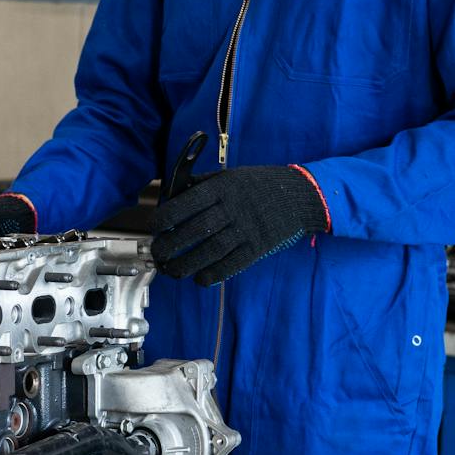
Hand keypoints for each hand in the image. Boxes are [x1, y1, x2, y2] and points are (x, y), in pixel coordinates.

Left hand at [152, 165, 327, 286]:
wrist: (299, 195)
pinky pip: (232, 264)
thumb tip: (172, 195)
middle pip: (195, 230)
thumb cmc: (259, 185)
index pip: (187, 204)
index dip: (166, 218)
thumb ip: (202, 185)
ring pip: (210, 251)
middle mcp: (233, 208)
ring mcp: (247, 229)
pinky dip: (213, 274)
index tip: (154, 228)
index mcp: (222, 187)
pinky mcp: (258, 247)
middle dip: (170, 245)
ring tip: (172, 271)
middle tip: (157, 254)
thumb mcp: (230, 176)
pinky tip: (199, 279)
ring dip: (186, 264)